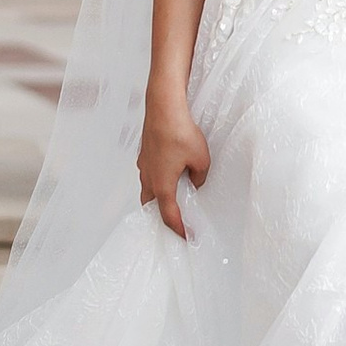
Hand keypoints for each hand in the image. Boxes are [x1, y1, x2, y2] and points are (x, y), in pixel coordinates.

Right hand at [137, 90, 209, 239]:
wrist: (163, 108)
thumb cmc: (180, 133)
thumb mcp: (201, 160)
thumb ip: (200, 177)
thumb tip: (195, 181)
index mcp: (162, 185)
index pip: (169, 216)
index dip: (178, 229)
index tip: (186, 237)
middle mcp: (148, 178)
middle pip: (152, 206)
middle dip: (161, 216)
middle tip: (174, 222)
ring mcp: (144, 165)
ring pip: (148, 189)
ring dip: (158, 197)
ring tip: (173, 199)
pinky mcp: (144, 153)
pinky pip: (149, 173)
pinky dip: (157, 180)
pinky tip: (169, 174)